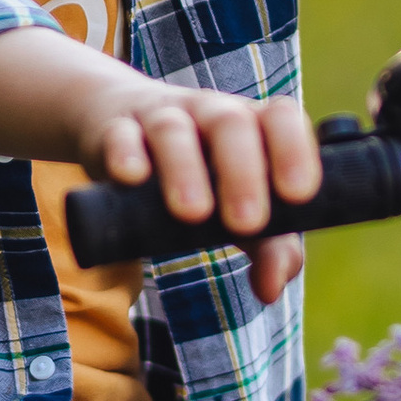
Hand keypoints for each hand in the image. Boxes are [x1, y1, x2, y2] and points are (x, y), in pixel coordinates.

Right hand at [0, 27, 320, 305]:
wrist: (97, 122)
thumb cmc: (177, 173)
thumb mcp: (215, 205)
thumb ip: (255, 244)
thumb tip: (272, 288)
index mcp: (242, 127)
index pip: (281, 120)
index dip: (297, 155)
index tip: (302, 200)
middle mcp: (202, 111)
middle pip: (233, 120)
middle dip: (246, 170)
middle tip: (246, 223)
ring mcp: (153, 114)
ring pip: (178, 124)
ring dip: (188, 167)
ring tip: (192, 216)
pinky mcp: (106, 125)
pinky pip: (115, 131)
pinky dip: (123, 152)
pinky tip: (125, 176)